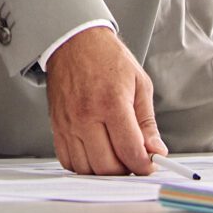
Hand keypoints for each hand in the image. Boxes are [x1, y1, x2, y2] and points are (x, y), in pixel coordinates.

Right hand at [45, 26, 163, 174]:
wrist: (74, 41)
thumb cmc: (107, 58)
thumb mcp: (139, 83)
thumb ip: (147, 122)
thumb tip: (155, 151)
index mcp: (112, 102)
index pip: (130, 151)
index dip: (145, 164)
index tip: (149, 163)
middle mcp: (87, 115)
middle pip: (108, 167)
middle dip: (126, 170)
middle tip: (133, 159)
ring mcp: (69, 122)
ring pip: (87, 169)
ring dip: (105, 170)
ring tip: (115, 156)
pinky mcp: (56, 126)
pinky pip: (68, 161)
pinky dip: (84, 165)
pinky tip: (95, 153)